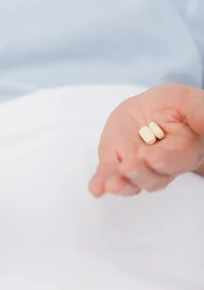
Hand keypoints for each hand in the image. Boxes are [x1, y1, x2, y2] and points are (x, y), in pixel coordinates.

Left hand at [89, 83, 203, 197]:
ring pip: (132, 182)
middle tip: (130, 166)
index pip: (178, 159)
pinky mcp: (115, 162)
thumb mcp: (188, 101)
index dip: (165, 160)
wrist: (152, 107)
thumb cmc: (175, 106)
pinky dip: (101, 183)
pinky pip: (108, 176)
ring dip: (122, 184)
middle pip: (154, 177)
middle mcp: (162, 166)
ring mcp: (137, 167)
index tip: (153, 158)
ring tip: (112, 184)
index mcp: (185, 150)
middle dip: (141, 174)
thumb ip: (200, 113)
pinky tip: (96, 188)